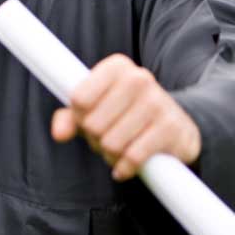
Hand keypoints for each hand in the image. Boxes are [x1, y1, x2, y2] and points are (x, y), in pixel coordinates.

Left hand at [51, 53, 200, 180]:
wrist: (176, 125)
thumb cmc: (126, 114)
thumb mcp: (96, 109)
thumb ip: (70, 117)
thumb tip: (58, 133)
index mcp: (116, 67)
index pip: (79, 99)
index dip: (79, 117)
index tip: (88, 119)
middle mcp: (139, 78)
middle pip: (93, 124)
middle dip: (95, 139)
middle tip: (106, 138)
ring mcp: (157, 102)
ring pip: (111, 143)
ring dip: (109, 154)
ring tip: (118, 149)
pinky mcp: (171, 128)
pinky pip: (133, 157)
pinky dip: (124, 167)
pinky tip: (124, 167)